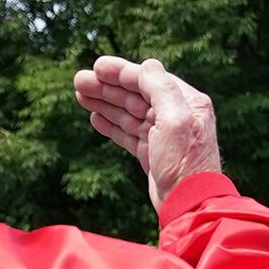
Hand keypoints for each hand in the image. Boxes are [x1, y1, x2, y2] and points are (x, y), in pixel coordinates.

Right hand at [71, 55, 221, 206]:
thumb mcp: (175, 120)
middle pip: (135, 95)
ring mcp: (161, 136)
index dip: (121, 72)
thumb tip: (147, 64)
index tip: (96, 66)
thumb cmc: (185, 162)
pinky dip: (111, 125)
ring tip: (80, 95)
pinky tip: (95, 117)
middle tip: (79, 81)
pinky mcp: (151, 154)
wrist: (189, 203)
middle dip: (107, 87)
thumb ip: (161, 89)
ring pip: (128, 114)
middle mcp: (175, 115)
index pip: (149, 80)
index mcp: (186, 102)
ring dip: (104, 103)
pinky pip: (127, 133)